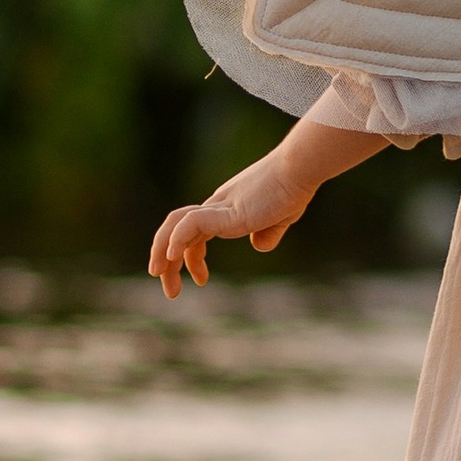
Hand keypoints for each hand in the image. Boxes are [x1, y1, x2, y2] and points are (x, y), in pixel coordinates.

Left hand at [147, 165, 299, 298]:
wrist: (300, 170)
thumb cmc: (295, 189)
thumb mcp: (281, 217)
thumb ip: (269, 232)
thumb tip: (258, 245)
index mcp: (227, 208)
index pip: (195, 231)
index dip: (191, 257)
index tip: (201, 281)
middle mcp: (217, 205)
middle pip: (177, 229)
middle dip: (167, 260)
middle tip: (170, 291)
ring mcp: (220, 207)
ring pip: (176, 224)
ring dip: (163, 252)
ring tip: (159, 276)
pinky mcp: (226, 210)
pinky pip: (190, 223)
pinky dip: (177, 240)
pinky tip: (173, 257)